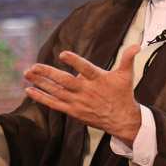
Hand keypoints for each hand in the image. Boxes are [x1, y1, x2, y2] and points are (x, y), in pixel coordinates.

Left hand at [23, 45, 142, 145]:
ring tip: (27, 73)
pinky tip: (29, 90)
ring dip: (40, 83)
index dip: (75, 61)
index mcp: (98, 79)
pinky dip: (41, 98)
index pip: (85, 69)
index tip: (63, 54)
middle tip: (34, 66)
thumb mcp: (126, 75)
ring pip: (56, 92)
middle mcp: (86, 91)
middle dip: (48, 74)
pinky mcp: (73, 111)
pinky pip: (54, 104)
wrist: (121, 120)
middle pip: (65, 82)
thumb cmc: (122, 95)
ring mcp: (78, 102)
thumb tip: (137, 45)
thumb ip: (128, 58)